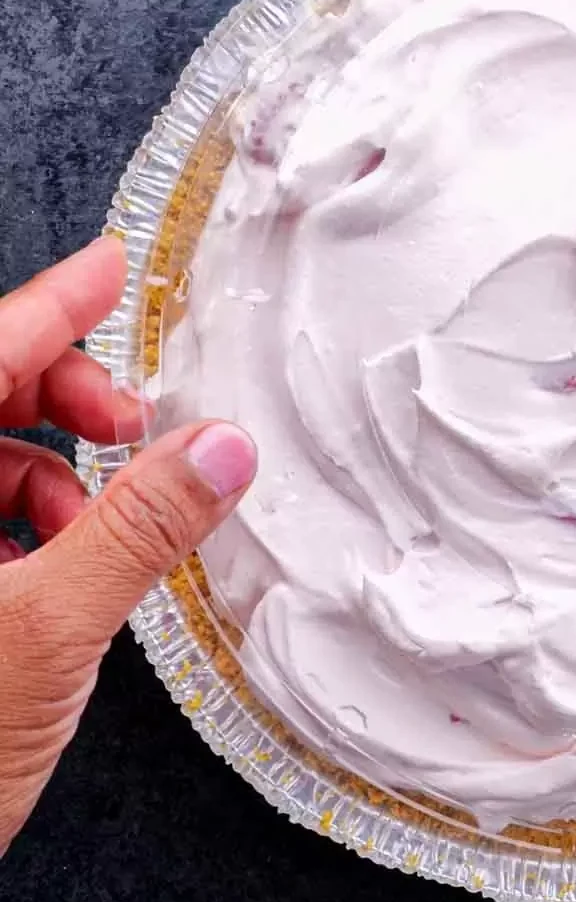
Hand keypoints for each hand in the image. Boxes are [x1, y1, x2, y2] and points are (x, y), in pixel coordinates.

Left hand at [0, 238, 255, 852]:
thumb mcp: (45, 638)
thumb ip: (138, 531)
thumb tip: (219, 452)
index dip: (53, 303)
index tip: (112, 263)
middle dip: (66, 397)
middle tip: (138, 425)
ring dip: (54, 472)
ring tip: (99, 523)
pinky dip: (29, 521)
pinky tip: (63, 561)